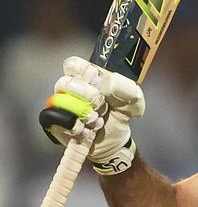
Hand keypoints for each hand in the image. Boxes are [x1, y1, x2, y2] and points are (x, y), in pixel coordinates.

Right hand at [40, 57, 144, 173]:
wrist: (114, 143)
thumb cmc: (117, 117)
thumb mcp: (132, 102)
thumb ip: (127, 89)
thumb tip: (109, 83)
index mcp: (86, 76)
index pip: (73, 64)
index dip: (85, 74)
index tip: (100, 86)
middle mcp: (70, 87)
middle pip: (68, 83)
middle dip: (91, 98)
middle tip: (103, 108)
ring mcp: (61, 104)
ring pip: (64, 102)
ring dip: (85, 114)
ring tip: (97, 121)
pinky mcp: (56, 122)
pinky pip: (59, 121)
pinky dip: (77, 128)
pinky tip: (88, 131)